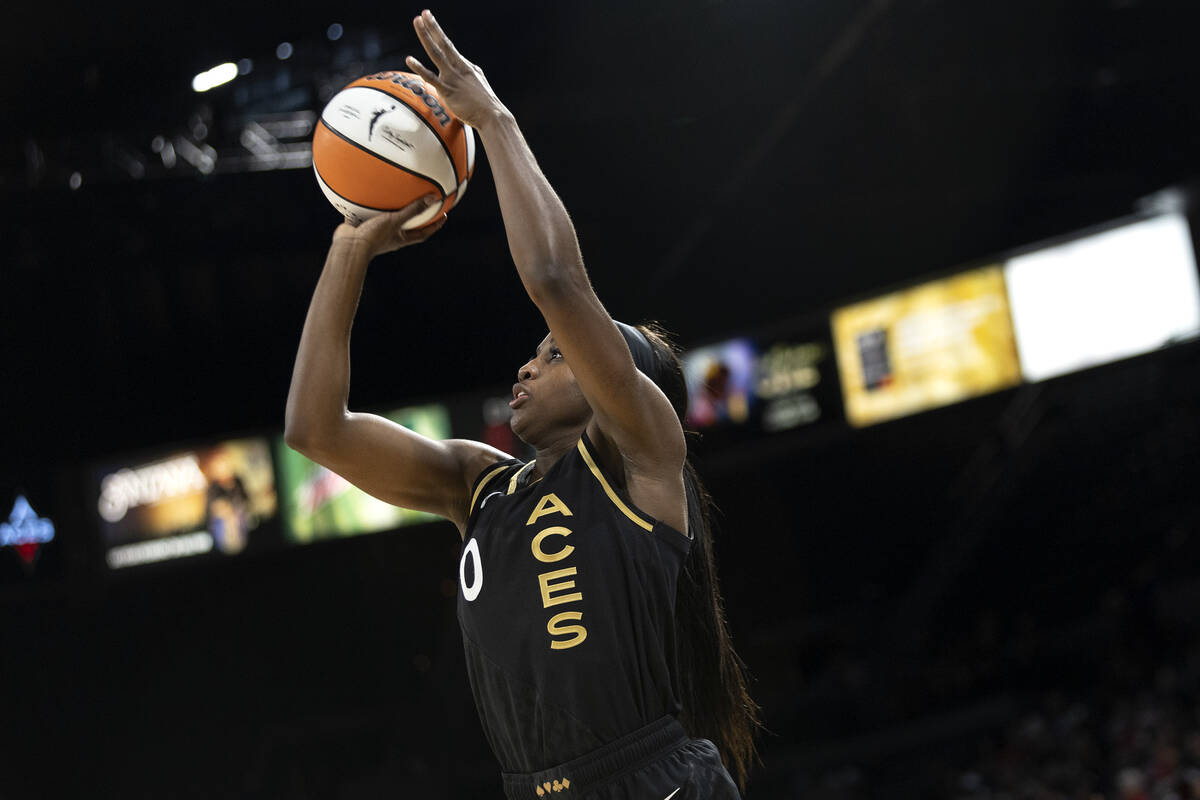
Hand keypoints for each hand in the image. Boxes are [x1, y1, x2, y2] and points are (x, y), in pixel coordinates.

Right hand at [332, 194, 445, 258]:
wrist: (349, 245)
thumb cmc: (374, 236)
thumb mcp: (396, 220)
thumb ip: (413, 210)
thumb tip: (433, 198)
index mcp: (401, 238)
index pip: (423, 233)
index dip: (435, 226)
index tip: (443, 215)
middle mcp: (391, 237)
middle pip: (408, 227)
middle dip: (415, 217)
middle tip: (423, 204)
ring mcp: (377, 233)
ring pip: (388, 221)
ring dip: (393, 211)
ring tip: (397, 196)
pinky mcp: (363, 227)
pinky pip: (368, 215)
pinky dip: (370, 206)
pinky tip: (368, 194)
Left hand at [406, 9, 505, 129]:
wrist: (493, 116)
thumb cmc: (484, 103)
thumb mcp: (477, 82)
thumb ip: (466, 74)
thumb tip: (461, 69)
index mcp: (464, 65)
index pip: (447, 45)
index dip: (437, 31)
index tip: (429, 17)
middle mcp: (458, 68)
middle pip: (442, 43)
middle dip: (432, 27)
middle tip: (423, 14)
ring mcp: (452, 78)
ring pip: (436, 53)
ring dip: (426, 37)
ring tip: (417, 22)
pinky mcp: (448, 91)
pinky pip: (431, 78)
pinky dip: (420, 68)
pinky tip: (409, 59)